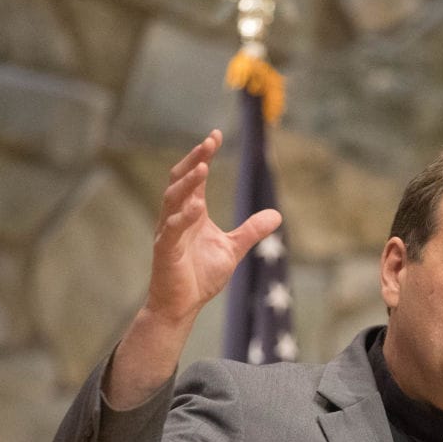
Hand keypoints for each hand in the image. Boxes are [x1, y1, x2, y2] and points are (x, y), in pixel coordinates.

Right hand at [146, 129, 282, 326]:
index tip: (216, 136)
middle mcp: (176, 217)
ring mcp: (168, 232)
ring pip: (172, 200)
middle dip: (193, 160)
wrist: (182, 305)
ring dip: (187, 183)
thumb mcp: (233, 249)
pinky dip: (182, 217)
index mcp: (191, 213)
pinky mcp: (165, 251)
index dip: (203, 156)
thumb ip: (251, 230)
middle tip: (208, 142)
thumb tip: (277, 215)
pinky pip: (171, 230)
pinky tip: (195, 207)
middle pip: (180, 180)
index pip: (195, 178)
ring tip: (202, 167)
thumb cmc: (200, 275)